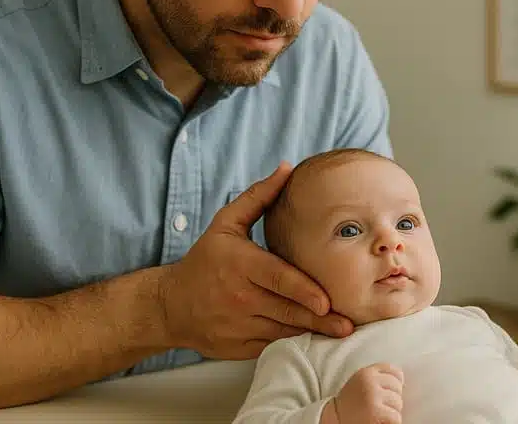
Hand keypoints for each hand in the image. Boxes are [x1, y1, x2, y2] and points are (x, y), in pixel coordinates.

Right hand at [158, 162, 353, 360]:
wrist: (170, 304)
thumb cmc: (205, 260)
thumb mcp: (225, 223)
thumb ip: (258, 197)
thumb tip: (287, 169)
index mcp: (240, 264)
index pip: (278, 279)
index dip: (304, 291)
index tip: (326, 302)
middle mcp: (239, 297)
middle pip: (287, 310)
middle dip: (320, 319)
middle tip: (347, 323)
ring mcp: (238, 325)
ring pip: (283, 331)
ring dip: (312, 332)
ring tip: (341, 331)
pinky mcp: (238, 347)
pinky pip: (272, 345)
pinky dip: (292, 342)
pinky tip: (313, 339)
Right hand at [332, 363, 403, 423]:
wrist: (335, 418)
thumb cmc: (351, 403)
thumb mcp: (360, 383)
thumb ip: (377, 377)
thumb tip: (403, 381)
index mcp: (366, 372)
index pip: (393, 371)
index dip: (396, 382)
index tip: (390, 391)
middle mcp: (369, 381)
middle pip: (398, 387)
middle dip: (393, 398)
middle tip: (380, 405)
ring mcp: (373, 396)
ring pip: (398, 403)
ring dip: (392, 411)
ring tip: (378, 413)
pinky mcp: (376, 412)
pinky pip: (396, 417)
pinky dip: (391, 422)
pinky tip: (380, 421)